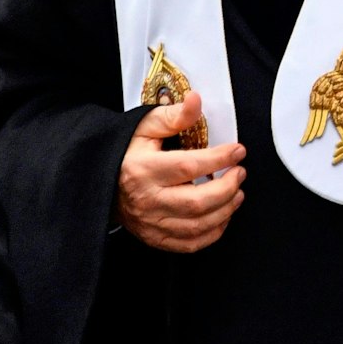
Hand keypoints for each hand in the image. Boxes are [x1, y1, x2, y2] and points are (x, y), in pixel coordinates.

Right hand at [115, 91, 246, 252]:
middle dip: (228, 187)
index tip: (237, 151)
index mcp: (143, 170)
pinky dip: (213, 232)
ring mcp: (151, 223)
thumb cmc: (126, 154)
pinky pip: (191, 243)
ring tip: (237, 192)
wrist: (102, 184)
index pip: (188, 167)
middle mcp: (147, 200)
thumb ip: (174, 116)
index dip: (219, 159)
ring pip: (197, 225)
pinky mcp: (155, 238)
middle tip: (240, 172)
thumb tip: (195, 100)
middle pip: (197, 202)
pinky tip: (222, 215)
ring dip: (226, 209)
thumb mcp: (145, 127)